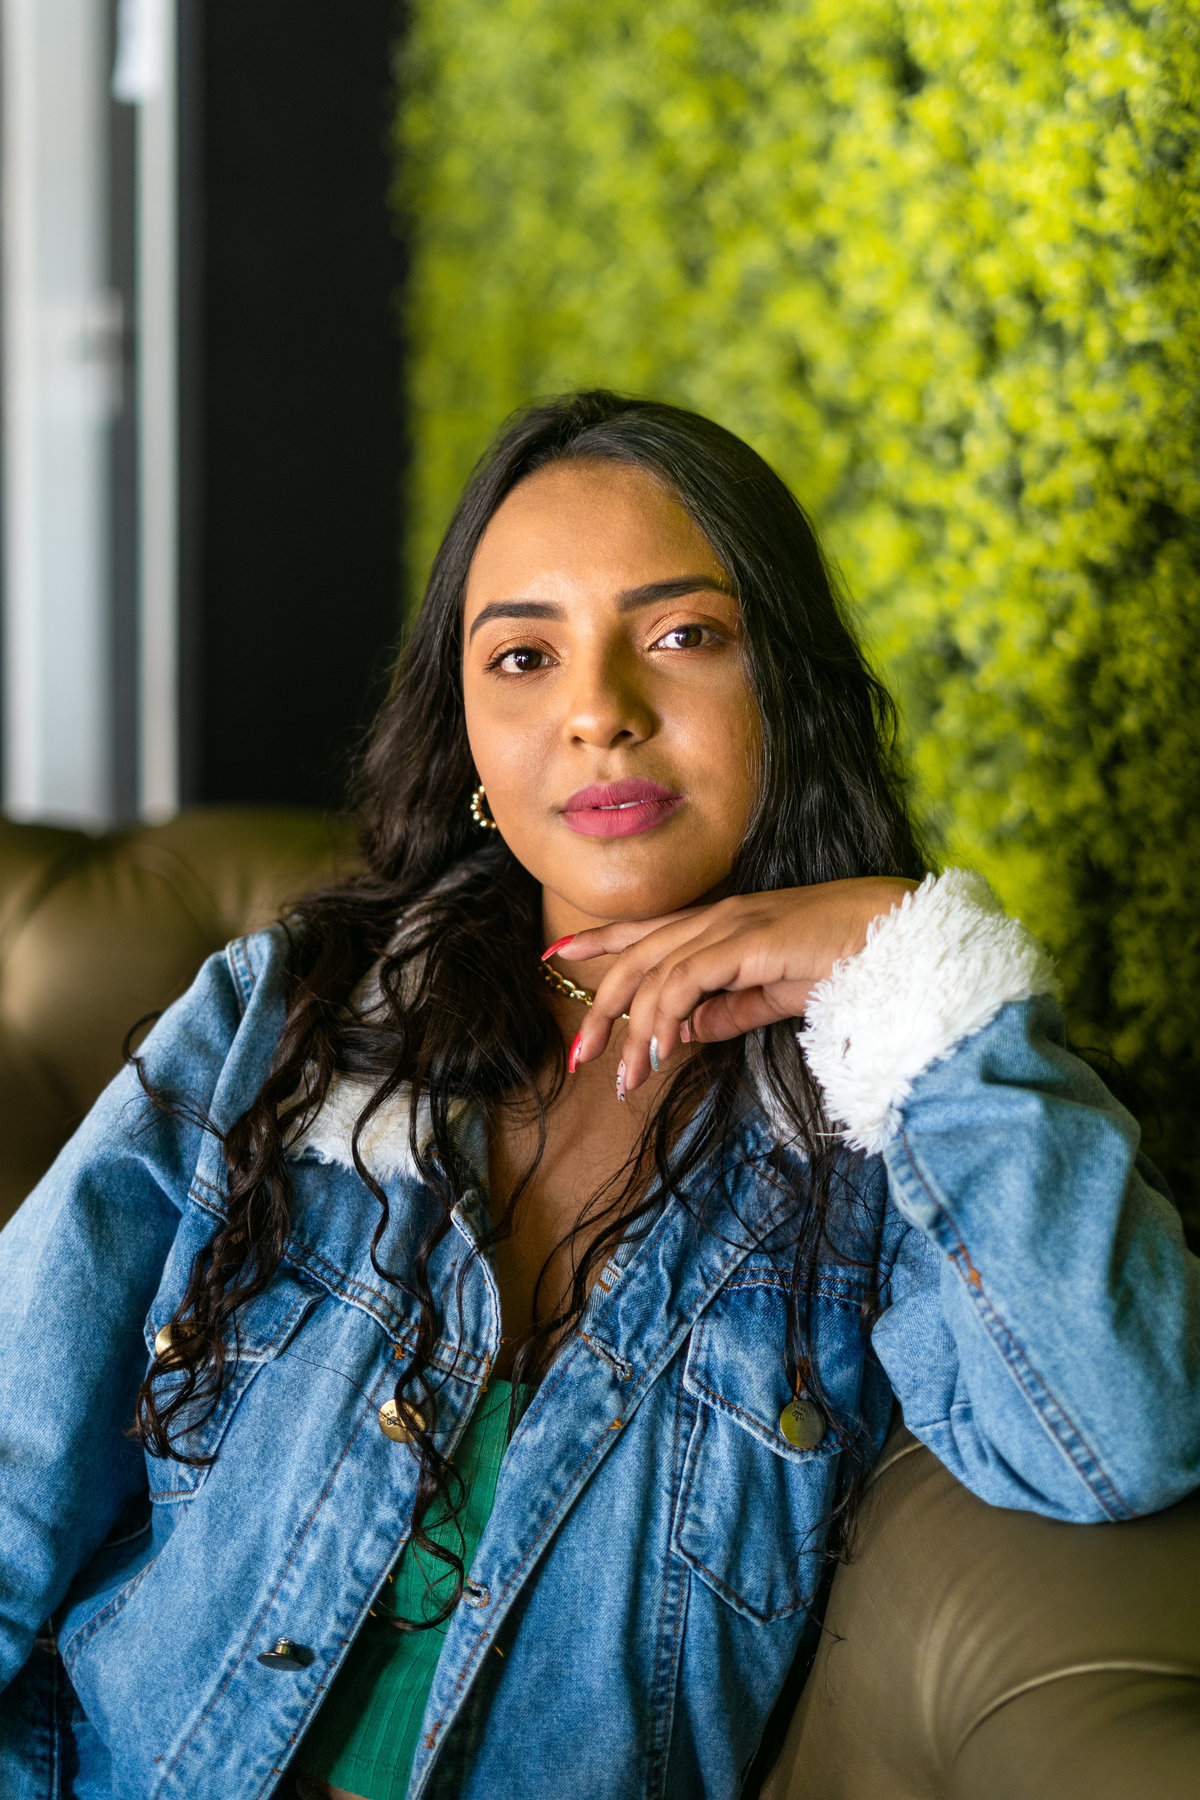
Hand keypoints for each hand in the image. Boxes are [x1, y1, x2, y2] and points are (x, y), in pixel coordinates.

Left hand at [551, 876, 919, 1092]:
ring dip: (630, 1032)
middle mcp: (718, 916)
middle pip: (636, 957)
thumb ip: (732, 1009)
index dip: (600, 942)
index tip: (558, 956)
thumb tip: (687, 1033)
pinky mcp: (743, 943)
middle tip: (577, 1058)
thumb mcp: (776, 992)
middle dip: (600, 1008)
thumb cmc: (849, 957)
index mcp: (724, 922)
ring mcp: (730, 925)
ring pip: (652, 974)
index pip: (646, 930)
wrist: (898, 937)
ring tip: (622, 1080)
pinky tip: (656, 1054)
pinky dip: (662, 1020)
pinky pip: (682, 983)